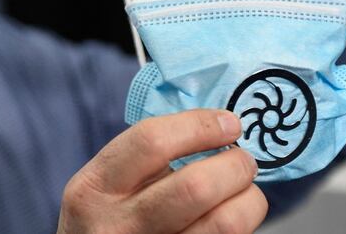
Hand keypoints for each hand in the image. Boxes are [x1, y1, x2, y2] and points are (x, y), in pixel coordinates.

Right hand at [57, 110, 266, 233]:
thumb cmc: (108, 214)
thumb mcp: (108, 181)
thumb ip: (151, 156)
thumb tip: (220, 127)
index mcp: (95, 187)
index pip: (153, 142)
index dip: (200, 127)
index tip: (229, 123)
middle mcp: (118, 225)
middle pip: (197, 187)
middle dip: (235, 165)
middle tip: (243, 160)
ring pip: (225, 223)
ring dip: (249, 199)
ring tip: (243, 189)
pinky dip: (241, 223)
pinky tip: (230, 215)